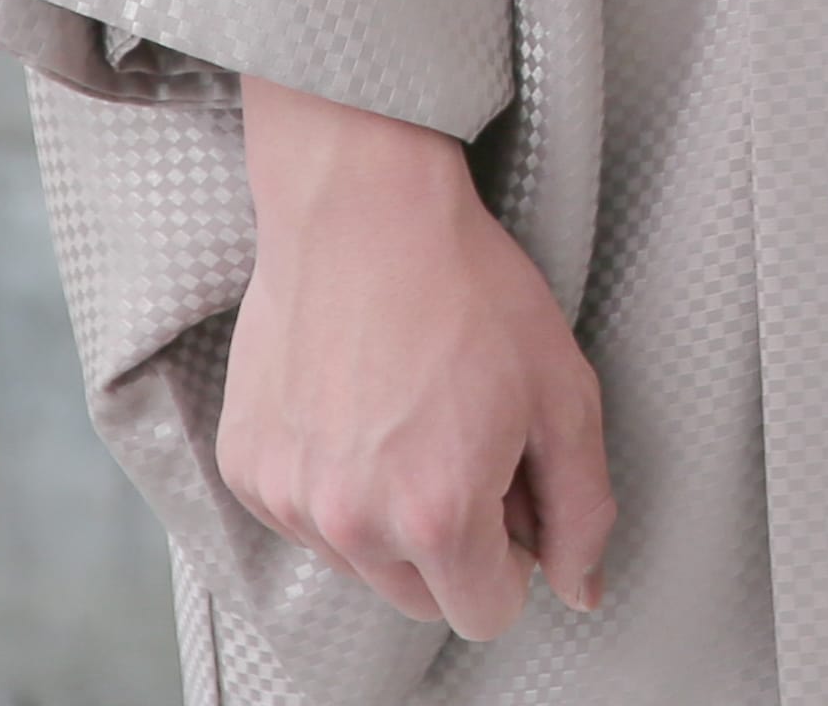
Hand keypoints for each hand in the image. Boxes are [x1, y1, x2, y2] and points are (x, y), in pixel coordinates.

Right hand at [220, 78, 613, 634]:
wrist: (363, 213)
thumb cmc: (471, 292)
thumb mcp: (564, 394)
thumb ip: (582, 509)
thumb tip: (580, 589)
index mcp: (437, 516)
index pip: (484, 614)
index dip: (515, 559)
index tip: (513, 497)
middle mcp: (351, 524)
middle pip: (420, 598)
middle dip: (453, 544)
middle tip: (466, 445)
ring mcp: (288, 499)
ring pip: (359, 563)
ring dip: (389, 518)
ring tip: (409, 418)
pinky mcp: (246, 469)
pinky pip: (304, 517)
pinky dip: (334, 484)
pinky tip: (356, 410)